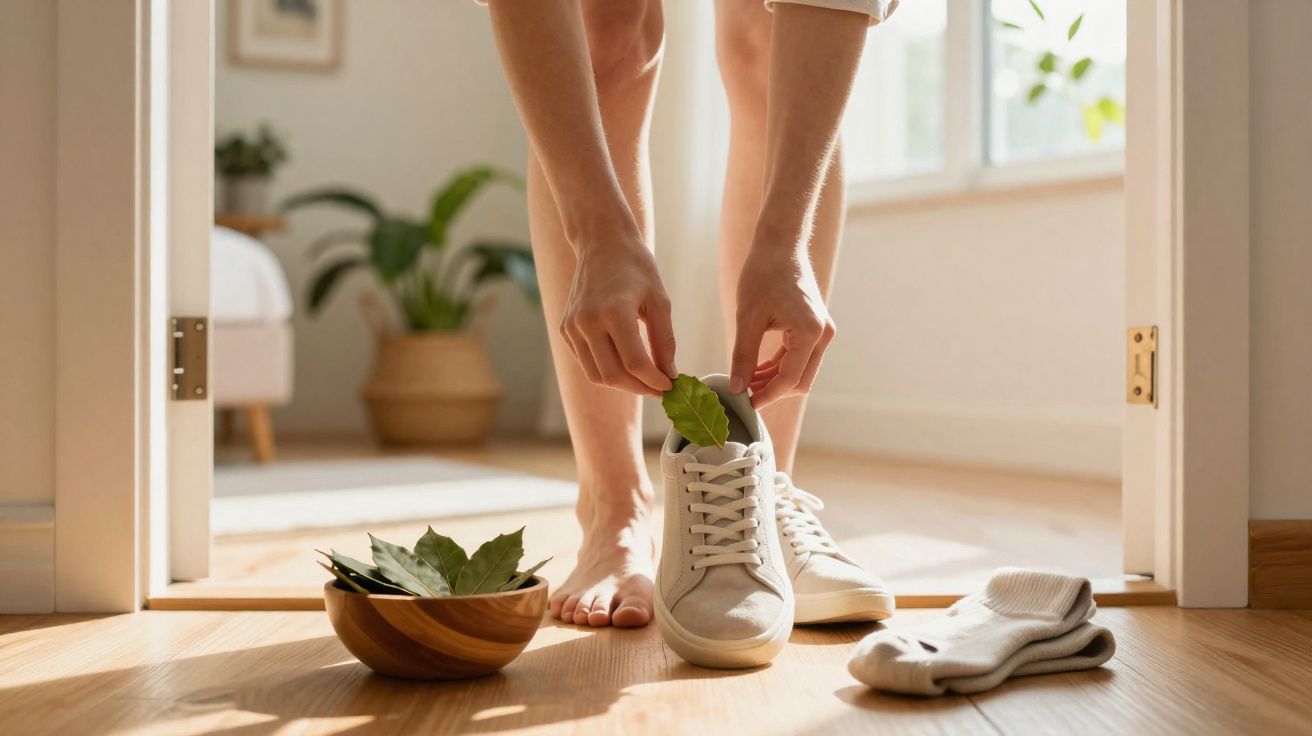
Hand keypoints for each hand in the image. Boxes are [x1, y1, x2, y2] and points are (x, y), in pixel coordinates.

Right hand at [561, 237, 676, 395]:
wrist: (601, 242)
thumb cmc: (636, 267)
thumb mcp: (659, 300)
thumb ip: (665, 341)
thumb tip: (669, 375)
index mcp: (614, 312)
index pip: (635, 363)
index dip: (655, 381)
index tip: (670, 386)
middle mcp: (587, 322)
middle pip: (613, 376)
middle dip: (639, 388)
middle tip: (659, 388)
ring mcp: (572, 327)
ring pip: (596, 375)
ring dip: (622, 384)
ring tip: (643, 379)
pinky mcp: (565, 329)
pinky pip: (586, 362)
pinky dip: (607, 370)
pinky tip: (625, 364)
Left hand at [730, 249, 835, 407]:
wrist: (780, 245)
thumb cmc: (763, 274)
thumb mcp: (747, 317)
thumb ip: (743, 355)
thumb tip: (738, 387)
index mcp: (810, 332)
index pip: (789, 379)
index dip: (767, 395)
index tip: (746, 403)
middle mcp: (823, 335)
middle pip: (800, 381)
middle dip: (773, 391)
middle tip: (744, 393)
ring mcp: (822, 332)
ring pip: (801, 372)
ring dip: (775, 380)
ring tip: (746, 381)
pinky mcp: (815, 328)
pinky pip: (800, 358)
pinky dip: (779, 366)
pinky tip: (756, 369)